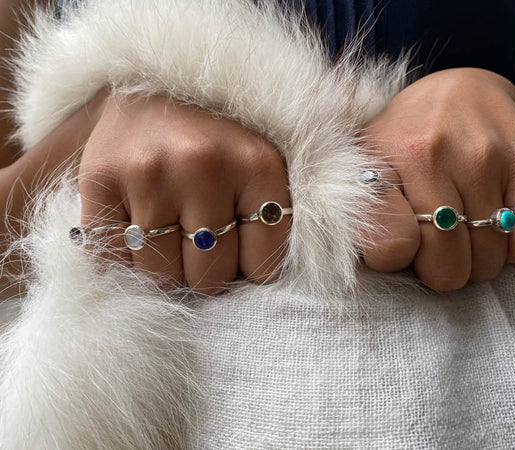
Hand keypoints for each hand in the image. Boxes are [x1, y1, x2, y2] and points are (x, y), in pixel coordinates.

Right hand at [79, 95, 289, 293]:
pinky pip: (112, 258)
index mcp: (257, 166)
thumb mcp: (260, 166)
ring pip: (161, 275)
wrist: (156, 86)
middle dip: (206, 271)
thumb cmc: (215, 138)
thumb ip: (267, 218)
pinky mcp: (101, 178)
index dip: (249, 268)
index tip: (238, 250)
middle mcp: (203, 166)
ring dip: (165, 266)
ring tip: (169, 232)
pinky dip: (124, 257)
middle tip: (199, 242)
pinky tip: (136, 227)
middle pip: (209, 277)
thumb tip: (254, 286)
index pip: (262, 266)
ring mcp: (149, 173)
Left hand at [361, 68, 514, 290]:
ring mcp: (481, 158)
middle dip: (444, 272)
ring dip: (479, 263)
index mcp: (380, 162)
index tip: (403, 248)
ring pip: (488, 257)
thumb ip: (365, 214)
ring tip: (467, 239)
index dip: (397, 260)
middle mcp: (430, 156)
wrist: (456, 91)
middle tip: (440, 254)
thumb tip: (389, 264)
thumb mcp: (367, 167)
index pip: (390, 246)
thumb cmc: (404, 141)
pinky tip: (500, 232)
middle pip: (447, 263)